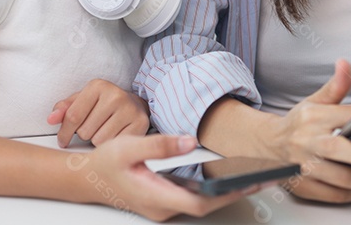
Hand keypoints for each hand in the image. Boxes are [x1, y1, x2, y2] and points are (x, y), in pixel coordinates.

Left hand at [48, 79, 149, 146]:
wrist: (133, 105)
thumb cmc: (102, 104)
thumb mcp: (81, 101)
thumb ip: (64, 109)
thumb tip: (51, 119)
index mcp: (97, 86)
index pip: (73, 116)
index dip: (64, 133)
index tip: (62, 140)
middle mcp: (115, 95)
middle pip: (85, 131)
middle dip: (84, 134)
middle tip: (93, 127)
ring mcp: (129, 109)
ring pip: (99, 141)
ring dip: (97, 141)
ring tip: (103, 130)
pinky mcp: (140, 124)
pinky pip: (115, 146)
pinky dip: (111, 145)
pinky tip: (113, 135)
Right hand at [80, 135, 261, 221]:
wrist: (86, 179)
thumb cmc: (106, 163)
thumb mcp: (129, 147)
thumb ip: (160, 145)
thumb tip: (190, 142)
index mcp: (156, 196)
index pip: (200, 201)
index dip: (227, 193)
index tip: (249, 182)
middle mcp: (163, 207)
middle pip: (206, 205)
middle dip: (235, 192)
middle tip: (264, 178)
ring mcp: (164, 207)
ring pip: (202, 203)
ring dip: (226, 191)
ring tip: (253, 175)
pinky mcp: (165, 201)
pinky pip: (195, 198)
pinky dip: (213, 189)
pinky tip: (227, 176)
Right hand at [268, 59, 350, 202]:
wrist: (268, 146)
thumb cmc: (298, 124)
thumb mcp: (315, 102)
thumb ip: (336, 86)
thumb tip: (345, 64)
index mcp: (314, 117)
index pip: (346, 116)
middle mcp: (308, 140)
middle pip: (341, 150)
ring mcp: (304, 165)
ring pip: (340, 177)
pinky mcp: (303, 185)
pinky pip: (332, 194)